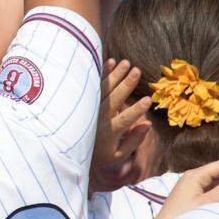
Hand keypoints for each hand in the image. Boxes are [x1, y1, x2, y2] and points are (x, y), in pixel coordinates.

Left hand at [90, 59, 151, 192]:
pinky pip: (92, 85)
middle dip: (125, 85)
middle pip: (112, 100)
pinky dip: (101, 73)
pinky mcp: (84, 102)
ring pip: (102, 90)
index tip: (147, 99)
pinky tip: (110, 62)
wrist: (71, 153)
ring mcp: (89, 109)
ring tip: (126, 63)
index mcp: (108, 134)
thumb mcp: (118, 155)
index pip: (124, 120)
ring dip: (114, 75)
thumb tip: (148, 123)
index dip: (135, 111)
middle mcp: (97, 120)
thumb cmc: (100, 154)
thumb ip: (134, 141)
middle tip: (137, 71)